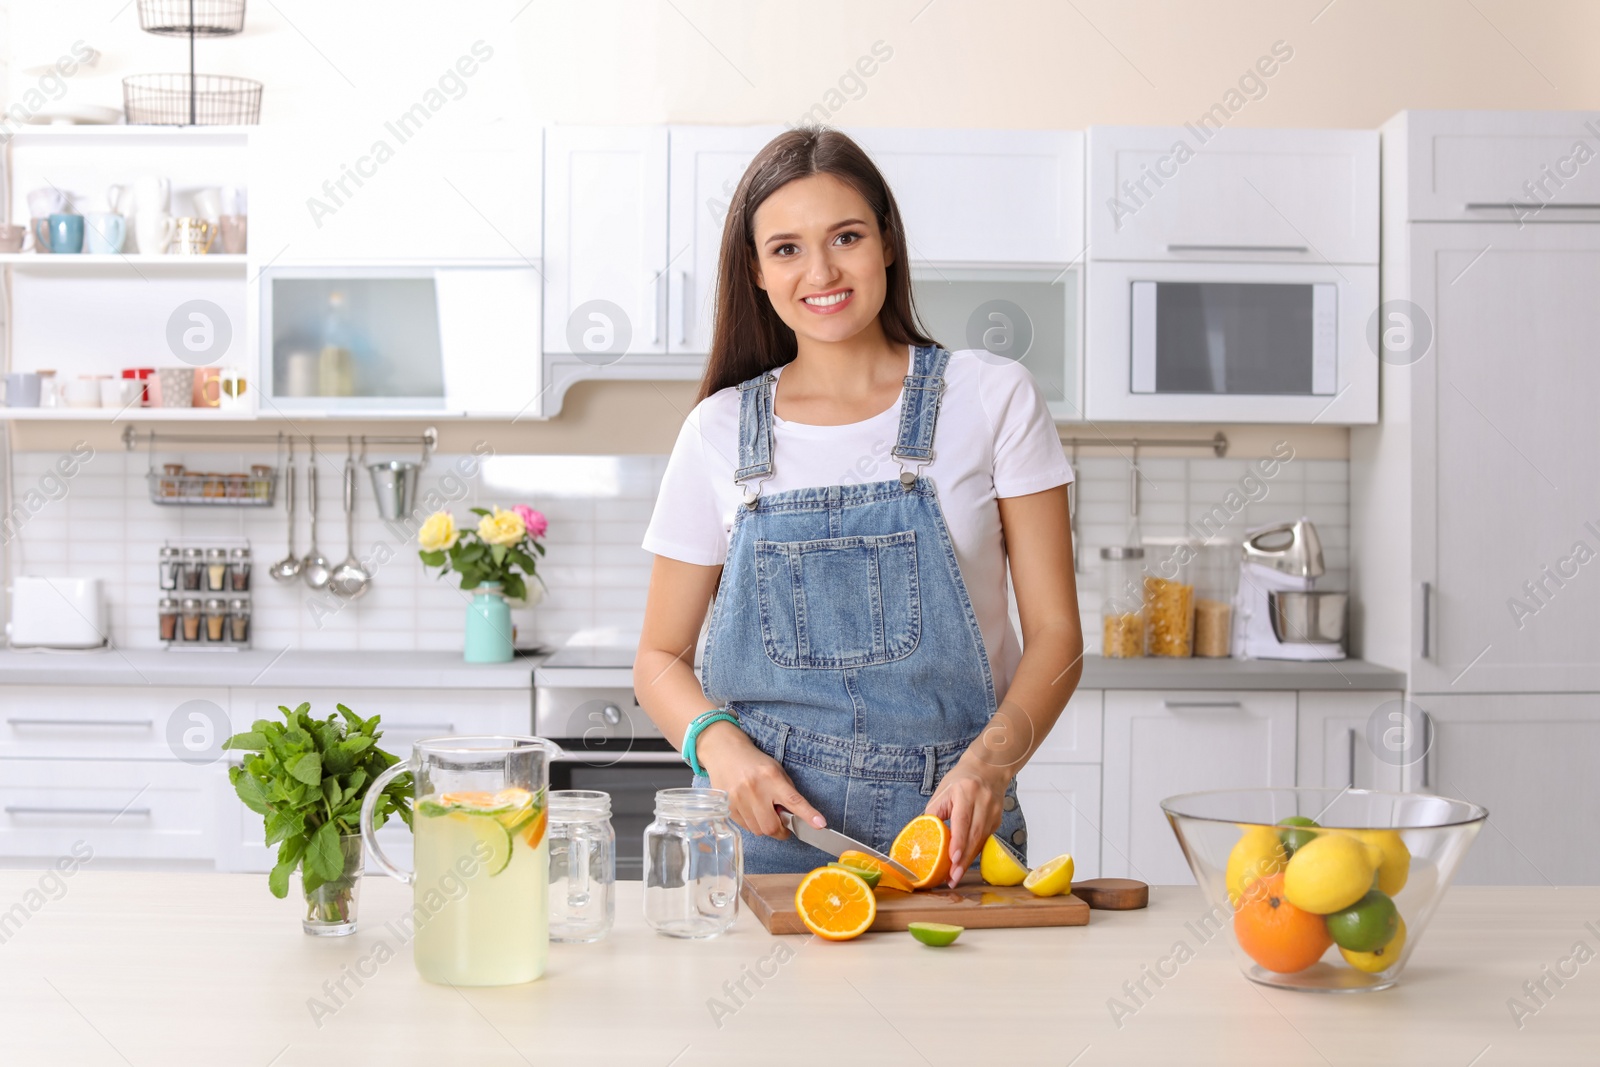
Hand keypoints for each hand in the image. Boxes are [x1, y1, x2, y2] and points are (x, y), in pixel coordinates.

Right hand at [696, 720, 825, 837]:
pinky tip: (752, 811)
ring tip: (765, 812)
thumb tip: (795, 815)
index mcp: (771, 777)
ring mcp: (739, 799)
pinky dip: (753, 824)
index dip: (808, 814)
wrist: (725, 753)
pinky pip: (746, 827)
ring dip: (766, 827)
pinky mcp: (728, 807)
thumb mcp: (776, 770)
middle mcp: (754, 789)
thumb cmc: (755, 762)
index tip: (820, 825)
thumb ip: (787, 792)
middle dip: (781, 831)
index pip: (793, 800)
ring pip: (758, 830)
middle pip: (771, 826)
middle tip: (784, 826)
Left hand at [924, 756, 1008, 886]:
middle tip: (952, 878)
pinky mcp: (997, 820)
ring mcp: (994, 812)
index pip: (962, 820)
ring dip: (968, 860)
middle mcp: (983, 801)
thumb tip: (925, 838)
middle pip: (974, 835)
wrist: (988, 769)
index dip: (958, 841)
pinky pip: (984, 840)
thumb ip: (934, 814)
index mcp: (966, 791)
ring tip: (955, 876)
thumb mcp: (942, 792)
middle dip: (962, 859)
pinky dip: (973, 852)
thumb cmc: (960, 780)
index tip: (952, 859)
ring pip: (980, 841)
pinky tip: (964, 863)